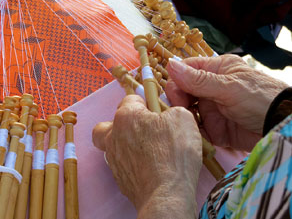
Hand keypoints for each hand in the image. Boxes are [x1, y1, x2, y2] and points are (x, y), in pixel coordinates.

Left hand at [93, 95, 201, 218]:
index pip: (130, 99)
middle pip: (111, 123)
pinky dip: (133, 162)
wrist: (166, 195)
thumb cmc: (173, 155)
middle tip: (143, 129)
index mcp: (126, 117)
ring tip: (149, 149)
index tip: (157, 110)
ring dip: (127, 143)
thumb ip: (172, 109)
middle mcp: (113, 135)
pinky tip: (149, 166)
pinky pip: (122, 163)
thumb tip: (168, 115)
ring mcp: (114, 158)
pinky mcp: (119, 177)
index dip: (146, 102)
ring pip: (113, 144)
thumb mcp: (182, 119)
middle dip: (124, 123)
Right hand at [166, 54, 288, 150]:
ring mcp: (211, 109)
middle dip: (178, 103)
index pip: (186, 71)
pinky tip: (193, 136)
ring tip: (185, 126)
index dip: (176, 82)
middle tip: (182, 113)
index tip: (177, 97)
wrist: (280, 127)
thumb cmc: (260, 99)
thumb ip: (198, 79)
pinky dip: (192, 133)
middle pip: (182, 92)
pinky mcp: (213, 129)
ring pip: (186, 112)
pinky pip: (196, 130)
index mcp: (215, 70)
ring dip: (183, 119)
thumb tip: (170, 64)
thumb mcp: (228, 87)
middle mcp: (210, 89)